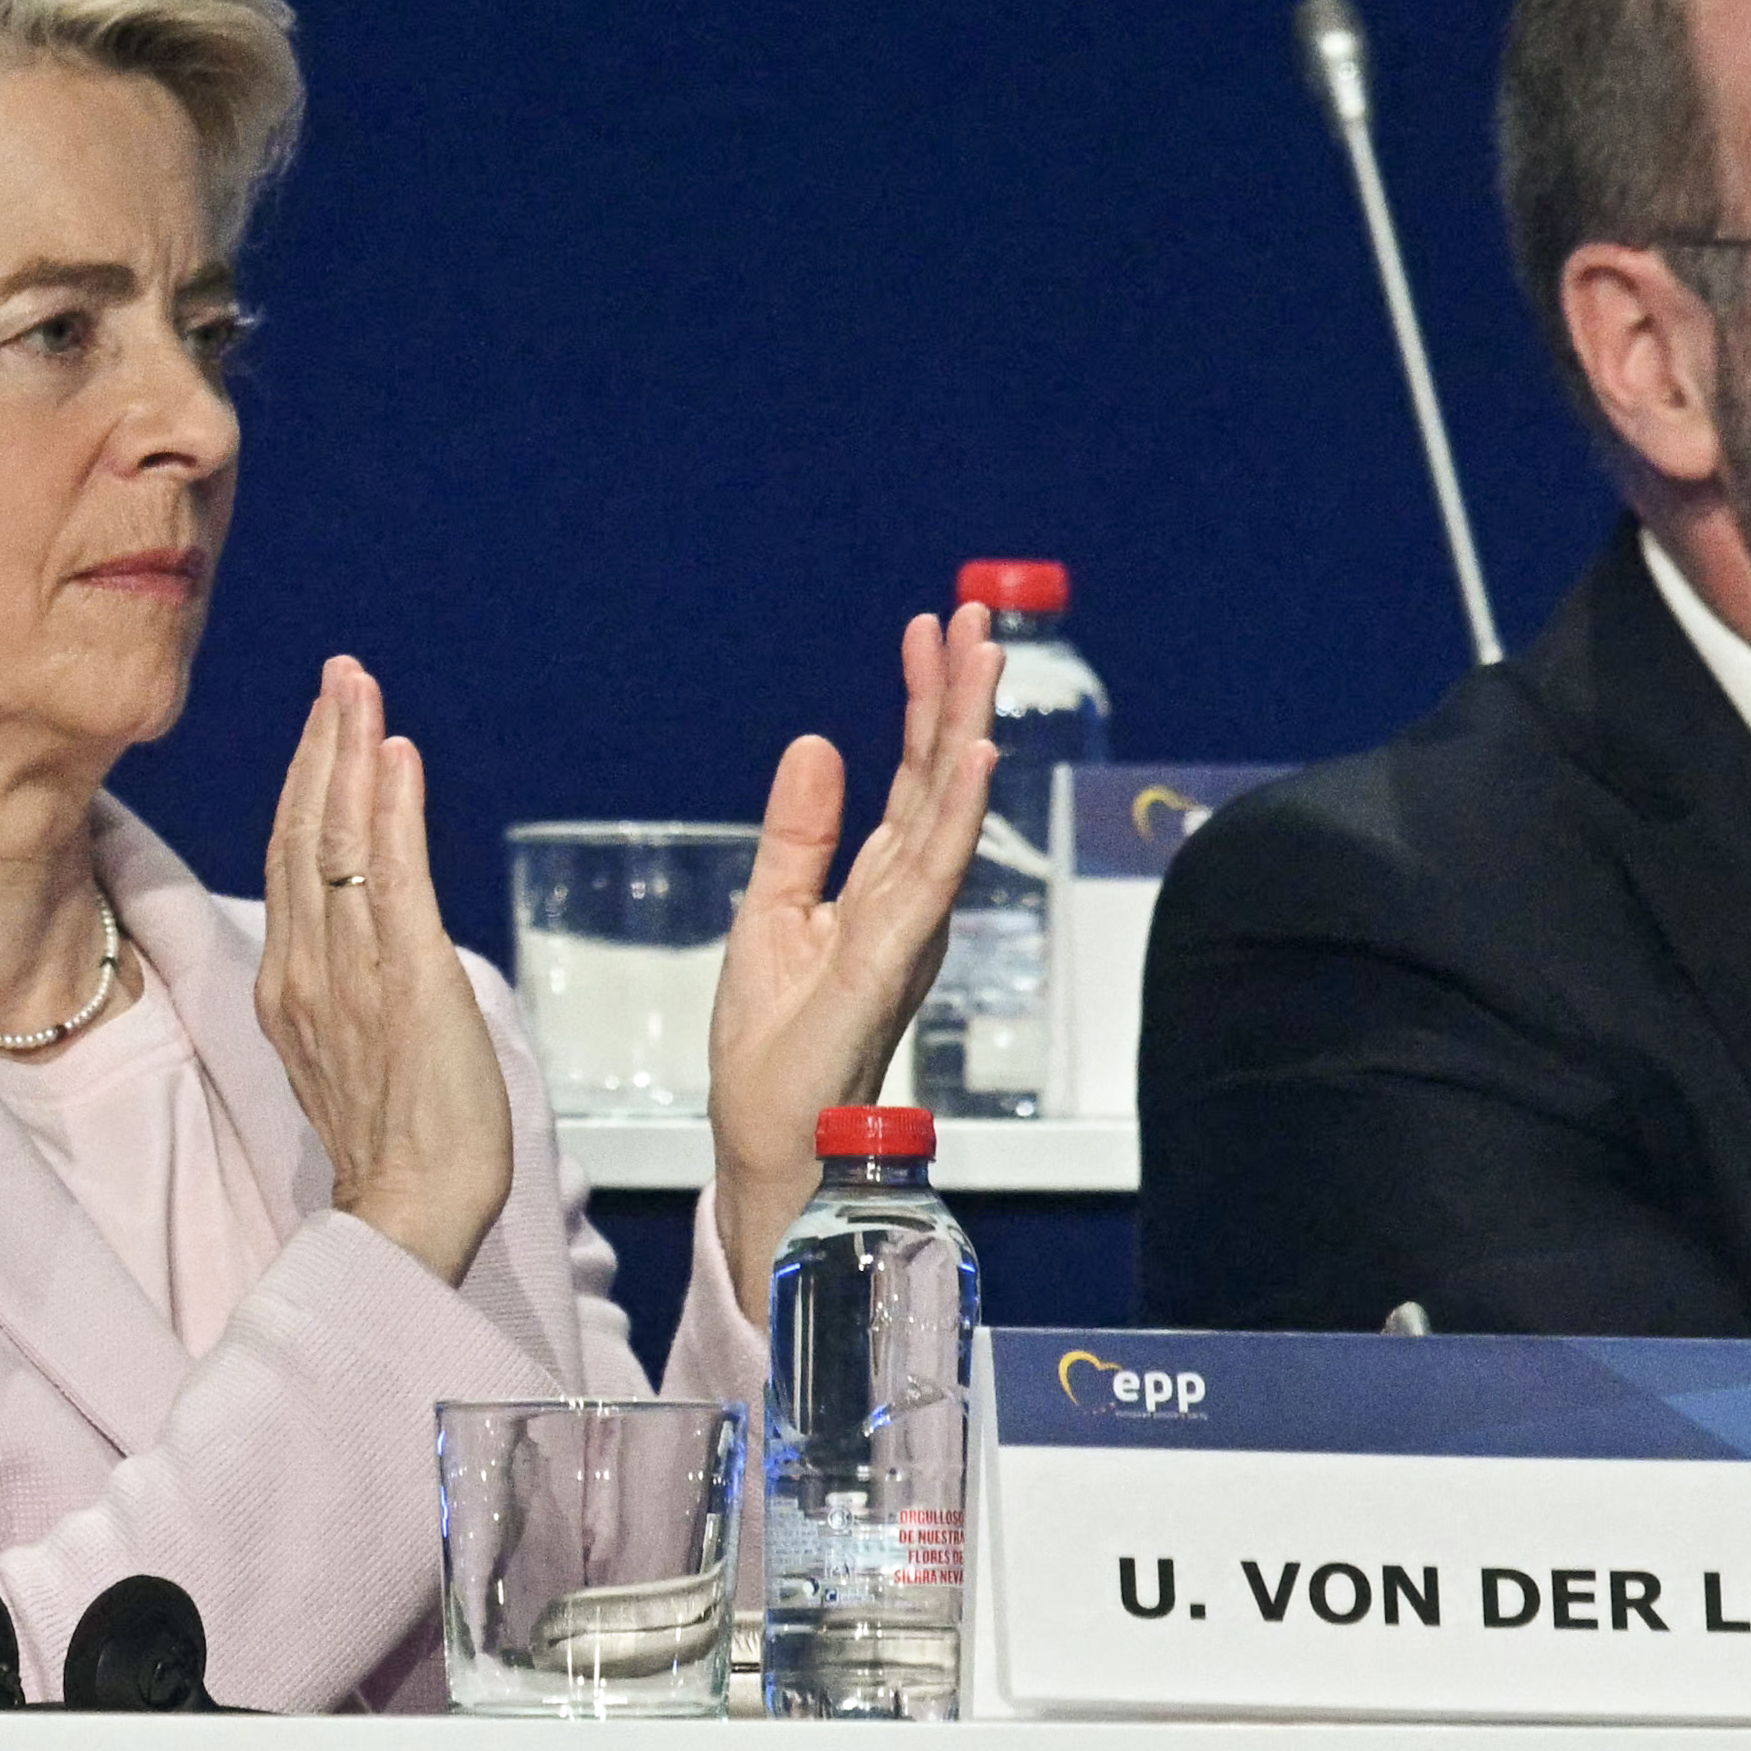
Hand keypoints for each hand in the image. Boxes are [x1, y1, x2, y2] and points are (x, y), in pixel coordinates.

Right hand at [256, 657, 511, 1281]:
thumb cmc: (398, 1149)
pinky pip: (394, 879)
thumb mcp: (353, 1052)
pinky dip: (393, 812)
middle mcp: (308, 968)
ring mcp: (352, 973)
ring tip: (359, 688)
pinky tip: (397, 757)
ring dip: (351, 754)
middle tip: (340, 673)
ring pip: (339, 841)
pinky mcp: (408, 982)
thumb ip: (347, 988)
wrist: (410, 1214)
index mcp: (292, 984)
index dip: (308, 783)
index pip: (293, 860)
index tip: (327, 721)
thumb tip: (364, 941)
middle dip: (323, 744)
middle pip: (305, 832)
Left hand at [702, 606, 1004, 1261]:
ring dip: (968, 731)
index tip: (926, 629)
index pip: (911, 777)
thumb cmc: (775, 1048)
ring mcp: (908, 927)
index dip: (920, 702)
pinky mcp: (891, 959)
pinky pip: (933, 873)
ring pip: (949, 811)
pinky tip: (973, 755)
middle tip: (974, 615)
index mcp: (881, 887)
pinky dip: (955, 812)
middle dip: (957, 695)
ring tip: (982, 658)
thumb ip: (798, 834)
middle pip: (940, 780)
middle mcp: (910, 900)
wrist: (767, 1136)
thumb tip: (814, 744)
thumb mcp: (770, 912)